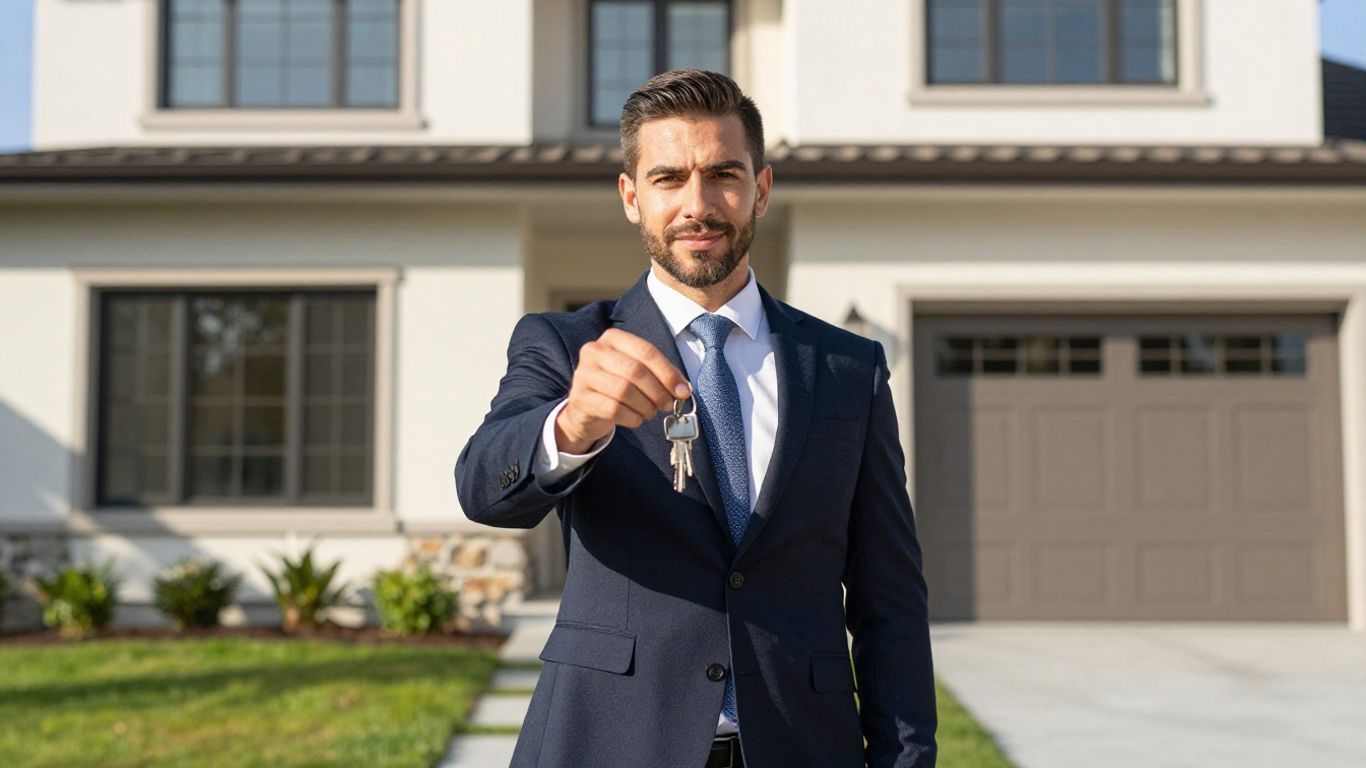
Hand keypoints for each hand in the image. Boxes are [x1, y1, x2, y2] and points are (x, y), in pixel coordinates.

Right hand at [555, 328, 690, 452]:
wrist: (585, 409)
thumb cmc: (617, 386)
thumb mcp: (637, 373)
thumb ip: (660, 375)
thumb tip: (682, 389)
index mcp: (613, 338)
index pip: (646, 351)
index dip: (668, 372)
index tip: (682, 390)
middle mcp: (595, 351)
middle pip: (635, 370)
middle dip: (658, 391)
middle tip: (667, 405)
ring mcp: (584, 374)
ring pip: (624, 391)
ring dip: (645, 406)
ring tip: (650, 412)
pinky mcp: (579, 397)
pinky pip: (613, 409)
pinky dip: (631, 417)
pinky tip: (635, 419)